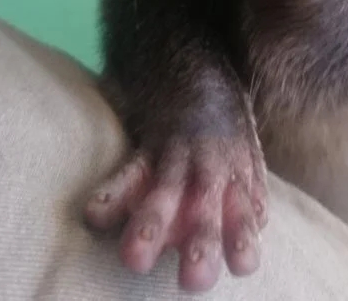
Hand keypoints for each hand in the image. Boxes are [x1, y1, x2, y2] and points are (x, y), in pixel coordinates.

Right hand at [86, 123, 266, 291]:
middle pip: (206, 209)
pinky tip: (94, 214)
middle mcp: (209, 171)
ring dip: (151, 225)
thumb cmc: (223, 124)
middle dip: (201, 241)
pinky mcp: (148, 147)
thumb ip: (249, 196)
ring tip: (135, 257)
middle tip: (194, 277)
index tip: (243, 263)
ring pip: (165, 192)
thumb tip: (253, 234)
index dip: (243, 237)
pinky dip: (111, 193)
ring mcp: (178, 157)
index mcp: (236, 178)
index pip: (245, 213)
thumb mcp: (247, 154)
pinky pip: (128, 170)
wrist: (194, 70)